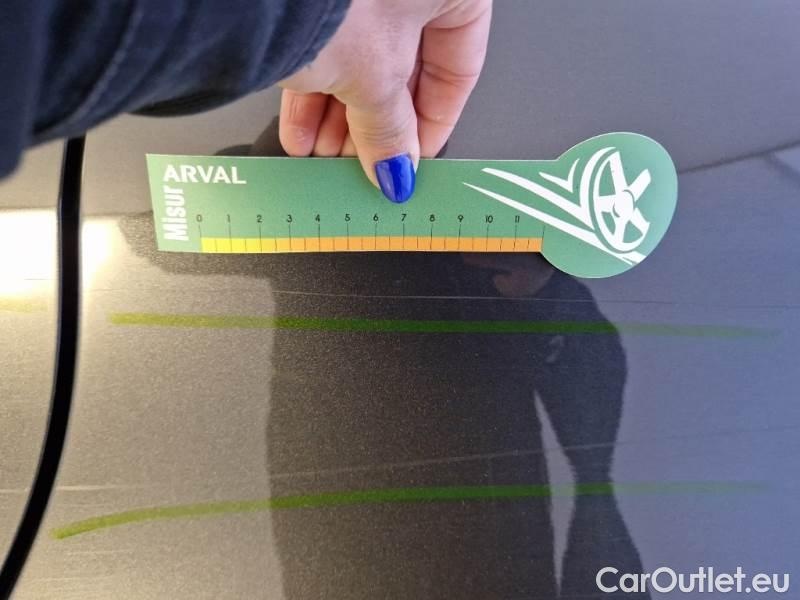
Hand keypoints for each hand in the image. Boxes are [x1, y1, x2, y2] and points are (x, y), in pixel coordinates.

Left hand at [279, 0, 491, 202]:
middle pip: (405, 70)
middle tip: (365, 164)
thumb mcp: (375, 80)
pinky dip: (315, 90)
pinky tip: (300, 132)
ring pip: (362, 62)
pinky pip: (327, 47)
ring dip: (340, 118)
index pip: (459, 69)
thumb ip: (391, 129)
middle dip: (376, 126)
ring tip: (323, 155)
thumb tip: (398, 165)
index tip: (413, 159)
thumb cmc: (331, 0)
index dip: (434, 124)